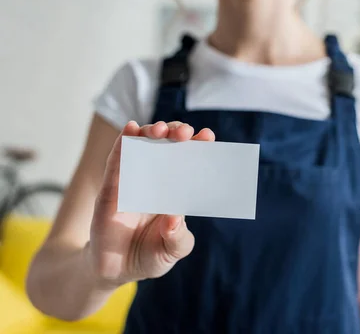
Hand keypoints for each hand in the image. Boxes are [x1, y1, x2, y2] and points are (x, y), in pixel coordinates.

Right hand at [87, 121, 214, 287]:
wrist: (114, 270)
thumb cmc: (149, 256)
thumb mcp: (172, 251)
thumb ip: (178, 238)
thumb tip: (174, 218)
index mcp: (176, 190)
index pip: (190, 162)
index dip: (199, 146)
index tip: (208, 136)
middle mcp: (156, 180)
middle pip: (168, 146)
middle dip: (177, 133)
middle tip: (185, 133)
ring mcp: (133, 180)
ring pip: (143, 146)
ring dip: (151, 132)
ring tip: (160, 130)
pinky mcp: (111, 188)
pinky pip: (116, 161)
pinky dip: (123, 143)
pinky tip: (131, 129)